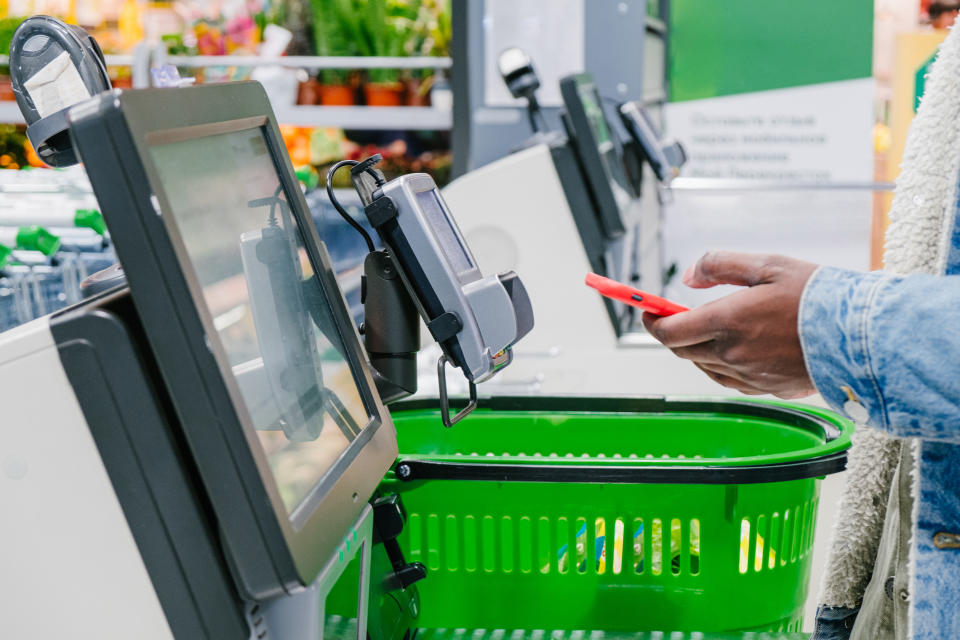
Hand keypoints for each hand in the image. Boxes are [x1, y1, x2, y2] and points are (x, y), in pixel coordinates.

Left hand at [642, 251, 818, 398]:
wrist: (862, 337)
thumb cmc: (818, 297)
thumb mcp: (767, 265)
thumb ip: (720, 265)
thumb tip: (689, 277)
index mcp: (726, 322)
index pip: (669, 332)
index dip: (651, 322)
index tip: (648, 311)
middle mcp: (732, 354)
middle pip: (683, 350)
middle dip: (673, 333)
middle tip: (674, 316)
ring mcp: (748, 376)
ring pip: (704, 366)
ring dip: (697, 349)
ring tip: (709, 329)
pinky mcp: (766, 390)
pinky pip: (729, 380)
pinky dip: (721, 365)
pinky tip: (734, 350)